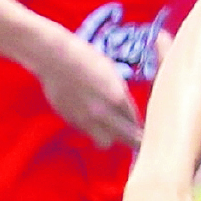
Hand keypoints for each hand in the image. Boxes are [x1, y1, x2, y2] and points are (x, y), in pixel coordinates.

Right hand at [35, 33, 142, 149]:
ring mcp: (85, 118)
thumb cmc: (87, 59)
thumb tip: (130, 116)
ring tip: (110, 129)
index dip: (144, 128)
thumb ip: (122, 98)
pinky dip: (91, 129)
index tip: (146, 131)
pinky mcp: (69, 119)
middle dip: (134, 140)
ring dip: (109, 137)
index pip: (138, 123)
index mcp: (118, 98)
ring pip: (105, 143)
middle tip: (135, 139)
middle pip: (128, 140)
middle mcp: (103, 113)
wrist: (54, 57)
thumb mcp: (113, 76)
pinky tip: (90, 116)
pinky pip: (86, 132)